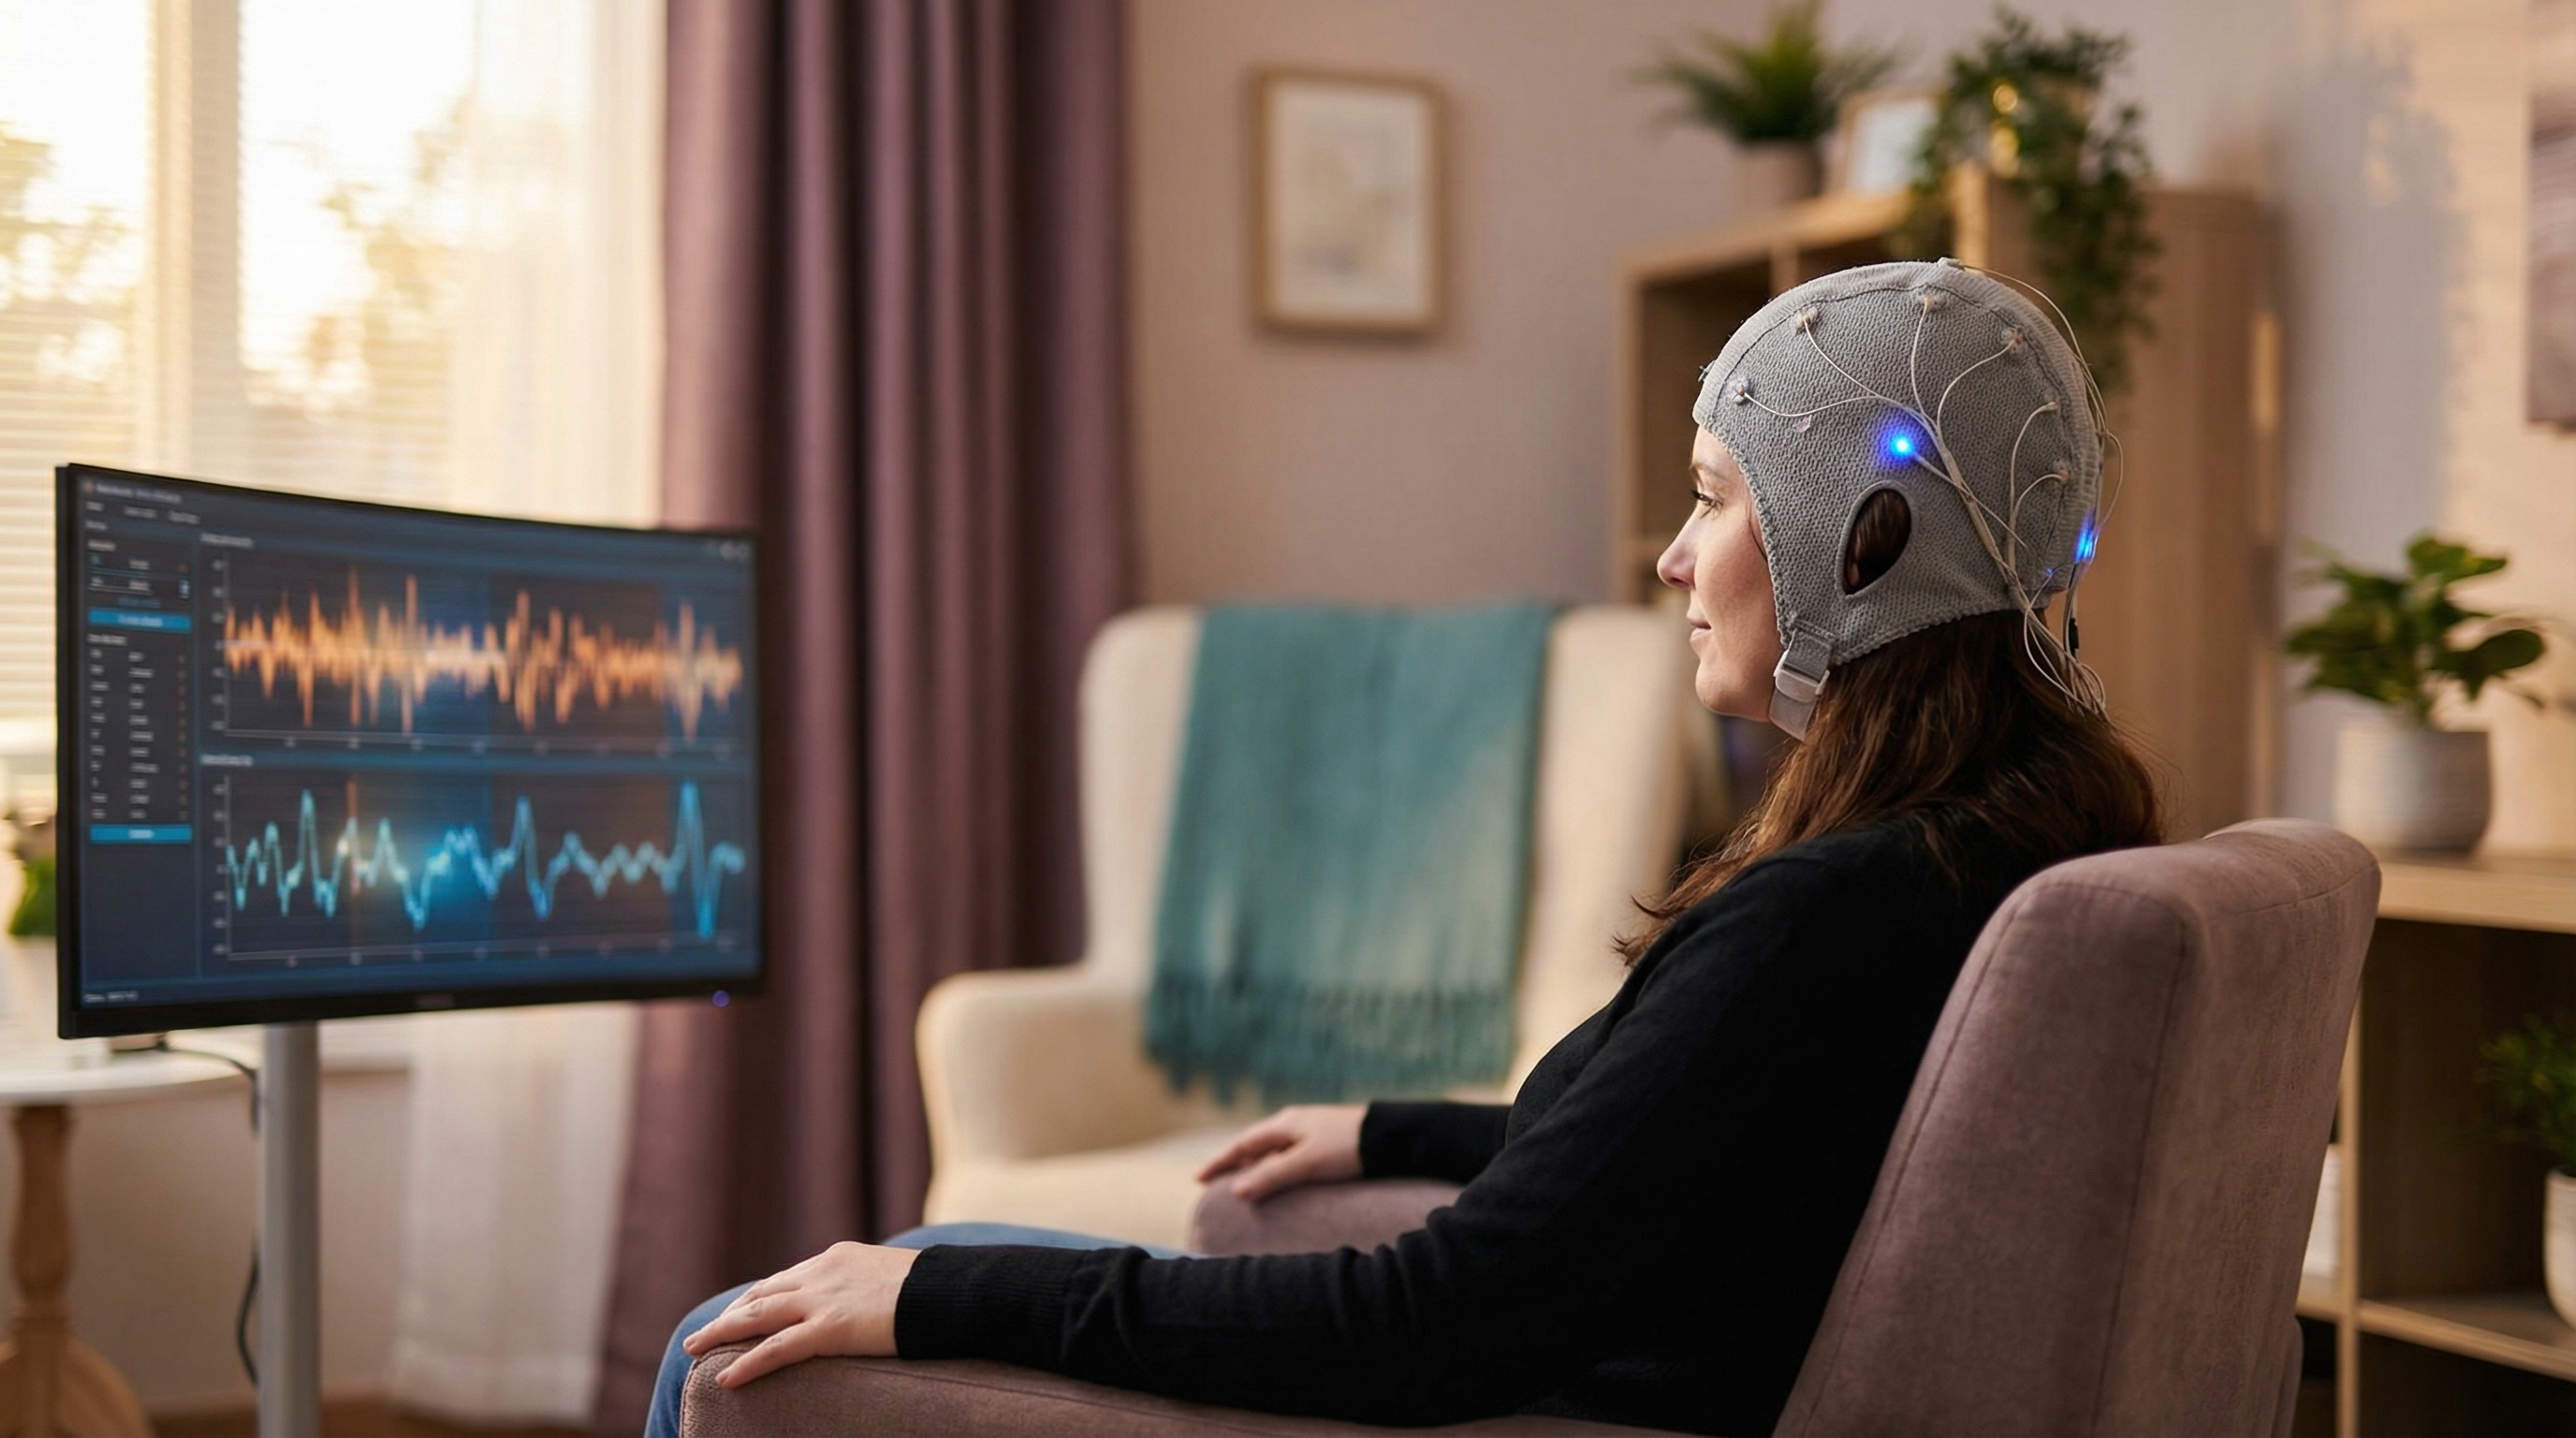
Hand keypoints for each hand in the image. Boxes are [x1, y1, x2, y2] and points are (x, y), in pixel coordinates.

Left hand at [680, 1241, 919, 1385]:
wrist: (950, 1290)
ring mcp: (823, 1300)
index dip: (759, 1297)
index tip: (741, 1311)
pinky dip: (747, 1363)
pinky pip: (777, 1348)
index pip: (787, 1278)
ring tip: (694, 1349)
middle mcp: (822, 1272)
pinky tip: (725, 1378)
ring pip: (757, 1316)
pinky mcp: (829, 1328)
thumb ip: (871, 1285)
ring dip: (721, 1333)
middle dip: (730, 1313)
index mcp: (838, 1257)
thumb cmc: (934, 1288)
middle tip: (703, 1332)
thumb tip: (874, 1300)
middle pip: (762, 1293)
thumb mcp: (895, 1275)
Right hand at [1194, 1103, 1365, 1201]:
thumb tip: (1236, 1191)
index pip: (1242, 1144)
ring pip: (1273, 1150)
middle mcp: (1294, 1123)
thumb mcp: (1307, 1163)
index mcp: (1285, 1124)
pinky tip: (1279, 1179)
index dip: (1219, 1161)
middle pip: (1254, 1145)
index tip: (1198, 1179)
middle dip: (1233, 1163)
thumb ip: (1273, 1176)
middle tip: (1214, 1183)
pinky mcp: (1327, 1142)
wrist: (1392, 1136)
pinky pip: (1289, 1155)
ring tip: (1243, 1185)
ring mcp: (1311, 1131)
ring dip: (1254, 1166)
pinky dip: (1275, 1167)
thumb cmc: (1349, 1147)